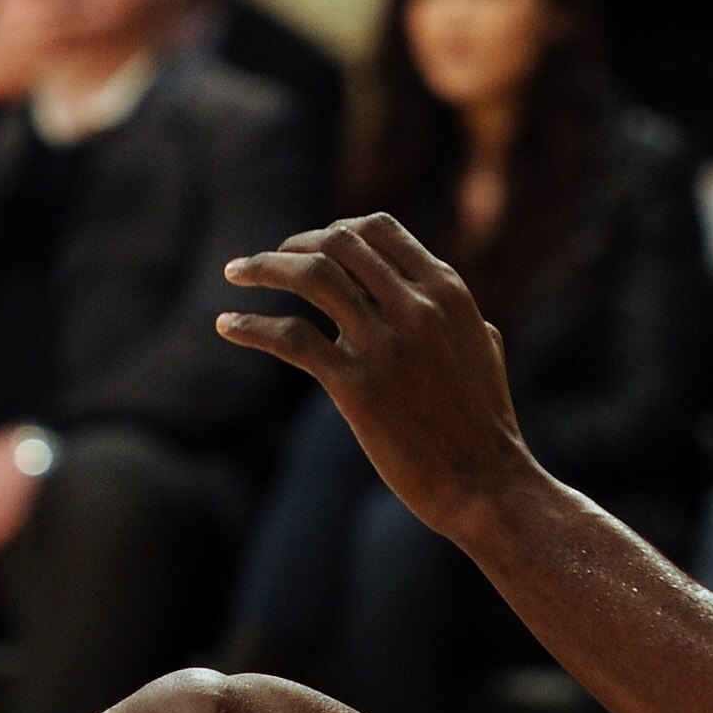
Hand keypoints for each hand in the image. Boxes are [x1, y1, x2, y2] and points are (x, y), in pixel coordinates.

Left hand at [220, 214, 531, 542]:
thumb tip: (442, 302)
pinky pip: (291, 337)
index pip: (378, 230)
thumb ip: (459, 316)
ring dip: (263, 266)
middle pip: (337, 243)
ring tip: (235, 272)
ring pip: (311, 275)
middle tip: (265, 262)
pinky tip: (226, 325)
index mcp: (446, 291)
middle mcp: (416, 306)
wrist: (486, 483)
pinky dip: (251, 325)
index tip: (307, 246)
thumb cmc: (484, 424)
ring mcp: (386, 343)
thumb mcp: (483, 348)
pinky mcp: (357, 386)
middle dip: (293, 244)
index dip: (333, 230)